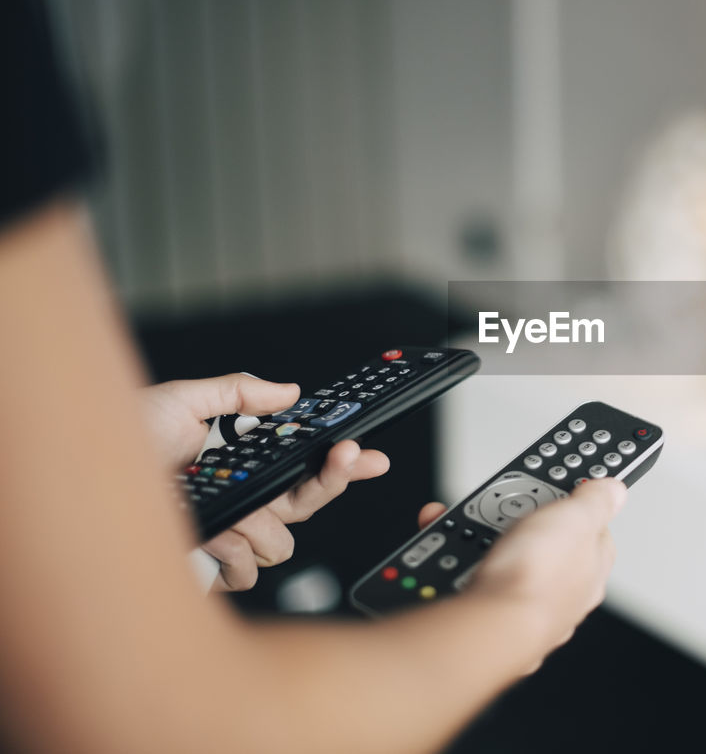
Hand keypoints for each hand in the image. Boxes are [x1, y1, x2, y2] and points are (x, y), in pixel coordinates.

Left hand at [142, 374, 390, 590]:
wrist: (82, 478)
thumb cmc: (122, 440)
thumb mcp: (182, 400)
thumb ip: (238, 390)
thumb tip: (288, 391)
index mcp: (247, 467)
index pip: (307, 470)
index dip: (345, 465)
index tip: (369, 455)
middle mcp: (244, 503)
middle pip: (309, 506)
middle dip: (330, 480)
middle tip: (341, 457)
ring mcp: (228, 536)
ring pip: (279, 544)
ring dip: (259, 522)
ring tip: (229, 504)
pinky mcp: (207, 563)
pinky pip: (244, 570)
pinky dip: (231, 553)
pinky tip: (212, 532)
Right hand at [416, 479, 625, 665]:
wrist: (487, 626)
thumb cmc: (536, 579)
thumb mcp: (575, 517)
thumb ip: (596, 501)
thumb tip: (614, 490)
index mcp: (591, 566)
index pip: (589, 527)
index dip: (571, 501)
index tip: (552, 482)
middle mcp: (562, 590)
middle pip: (540, 538)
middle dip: (514, 516)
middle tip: (500, 505)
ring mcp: (526, 601)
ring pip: (501, 554)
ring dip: (479, 535)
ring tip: (466, 524)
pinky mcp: (491, 611)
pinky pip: (472, 574)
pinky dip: (459, 560)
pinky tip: (451, 553)